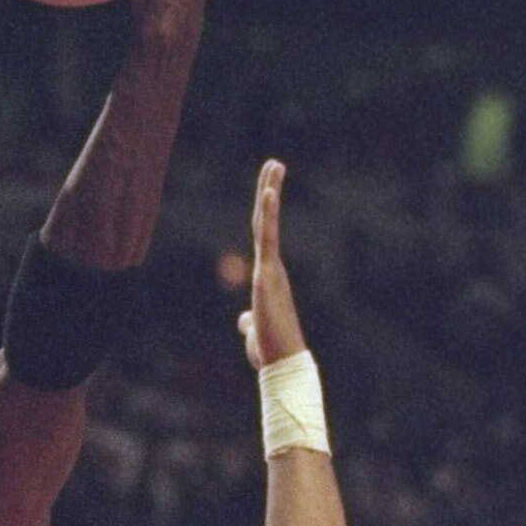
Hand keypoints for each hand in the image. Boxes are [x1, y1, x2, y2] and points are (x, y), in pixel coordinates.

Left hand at [235, 158, 306, 368]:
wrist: (282, 363)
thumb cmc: (270, 350)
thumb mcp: (254, 331)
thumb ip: (248, 321)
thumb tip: (243, 320)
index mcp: (267, 277)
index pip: (264, 237)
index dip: (265, 212)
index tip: (269, 188)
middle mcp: (272, 268)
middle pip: (267, 222)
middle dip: (269, 190)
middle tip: (274, 162)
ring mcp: (271, 269)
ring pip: (268, 224)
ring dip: (270, 192)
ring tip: (274, 164)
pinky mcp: (268, 274)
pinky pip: (268, 239)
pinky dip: (270, 215)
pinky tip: (270, 192)